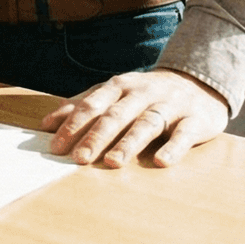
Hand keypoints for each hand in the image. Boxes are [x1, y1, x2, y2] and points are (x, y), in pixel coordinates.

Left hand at [41, 68, 229, 167]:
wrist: (198, 80)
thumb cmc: (146, 94)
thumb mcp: (114, 93)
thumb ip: (82, 106)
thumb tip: (47, 124)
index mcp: (119, 86)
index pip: (92, 105)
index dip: (73, 125)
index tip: (56, 146)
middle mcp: (143, 93)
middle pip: (116, 115)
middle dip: (96, 137)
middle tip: (78, 159)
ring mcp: (170, 105)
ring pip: (146, 124)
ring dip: (128, 143)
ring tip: (112, 163)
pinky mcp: (195, 120)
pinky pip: (184, 134)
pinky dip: (173, 148)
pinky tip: (160, 162)